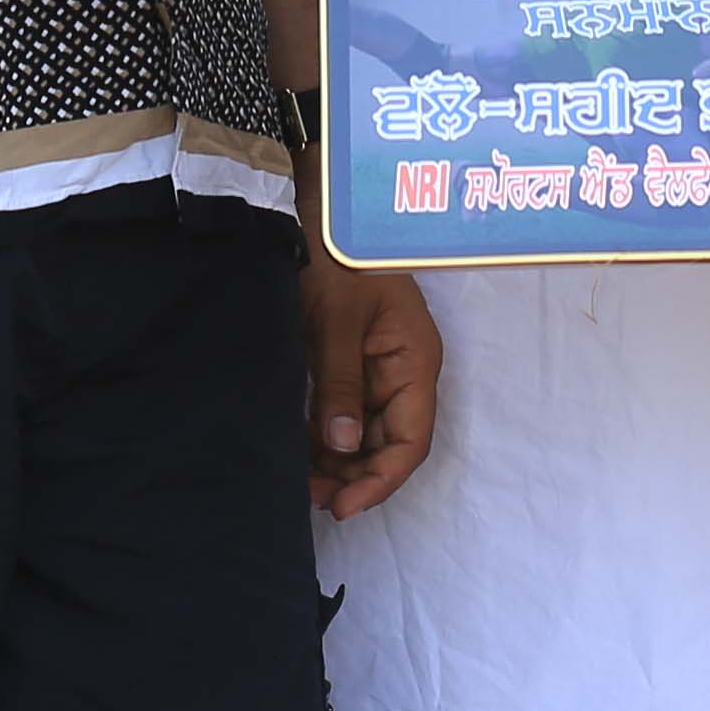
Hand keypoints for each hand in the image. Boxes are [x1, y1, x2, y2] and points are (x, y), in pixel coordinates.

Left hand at [302, 247, 441, 516]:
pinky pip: (340, 410)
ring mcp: (372, 365)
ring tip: (298, 482)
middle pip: (386, 442)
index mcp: (414, 360)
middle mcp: (400, 370)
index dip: (381, 479)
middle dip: (353, 476)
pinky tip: (295, 451)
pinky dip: (321, 435)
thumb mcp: (337, 318)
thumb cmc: (336, 252)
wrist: (313, 205)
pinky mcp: (343, 359)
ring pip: (361, 432)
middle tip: (310, 498)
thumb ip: (341, 382)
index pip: (410, 440)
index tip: (343, 505)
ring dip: (336, 461)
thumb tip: (342, 447)